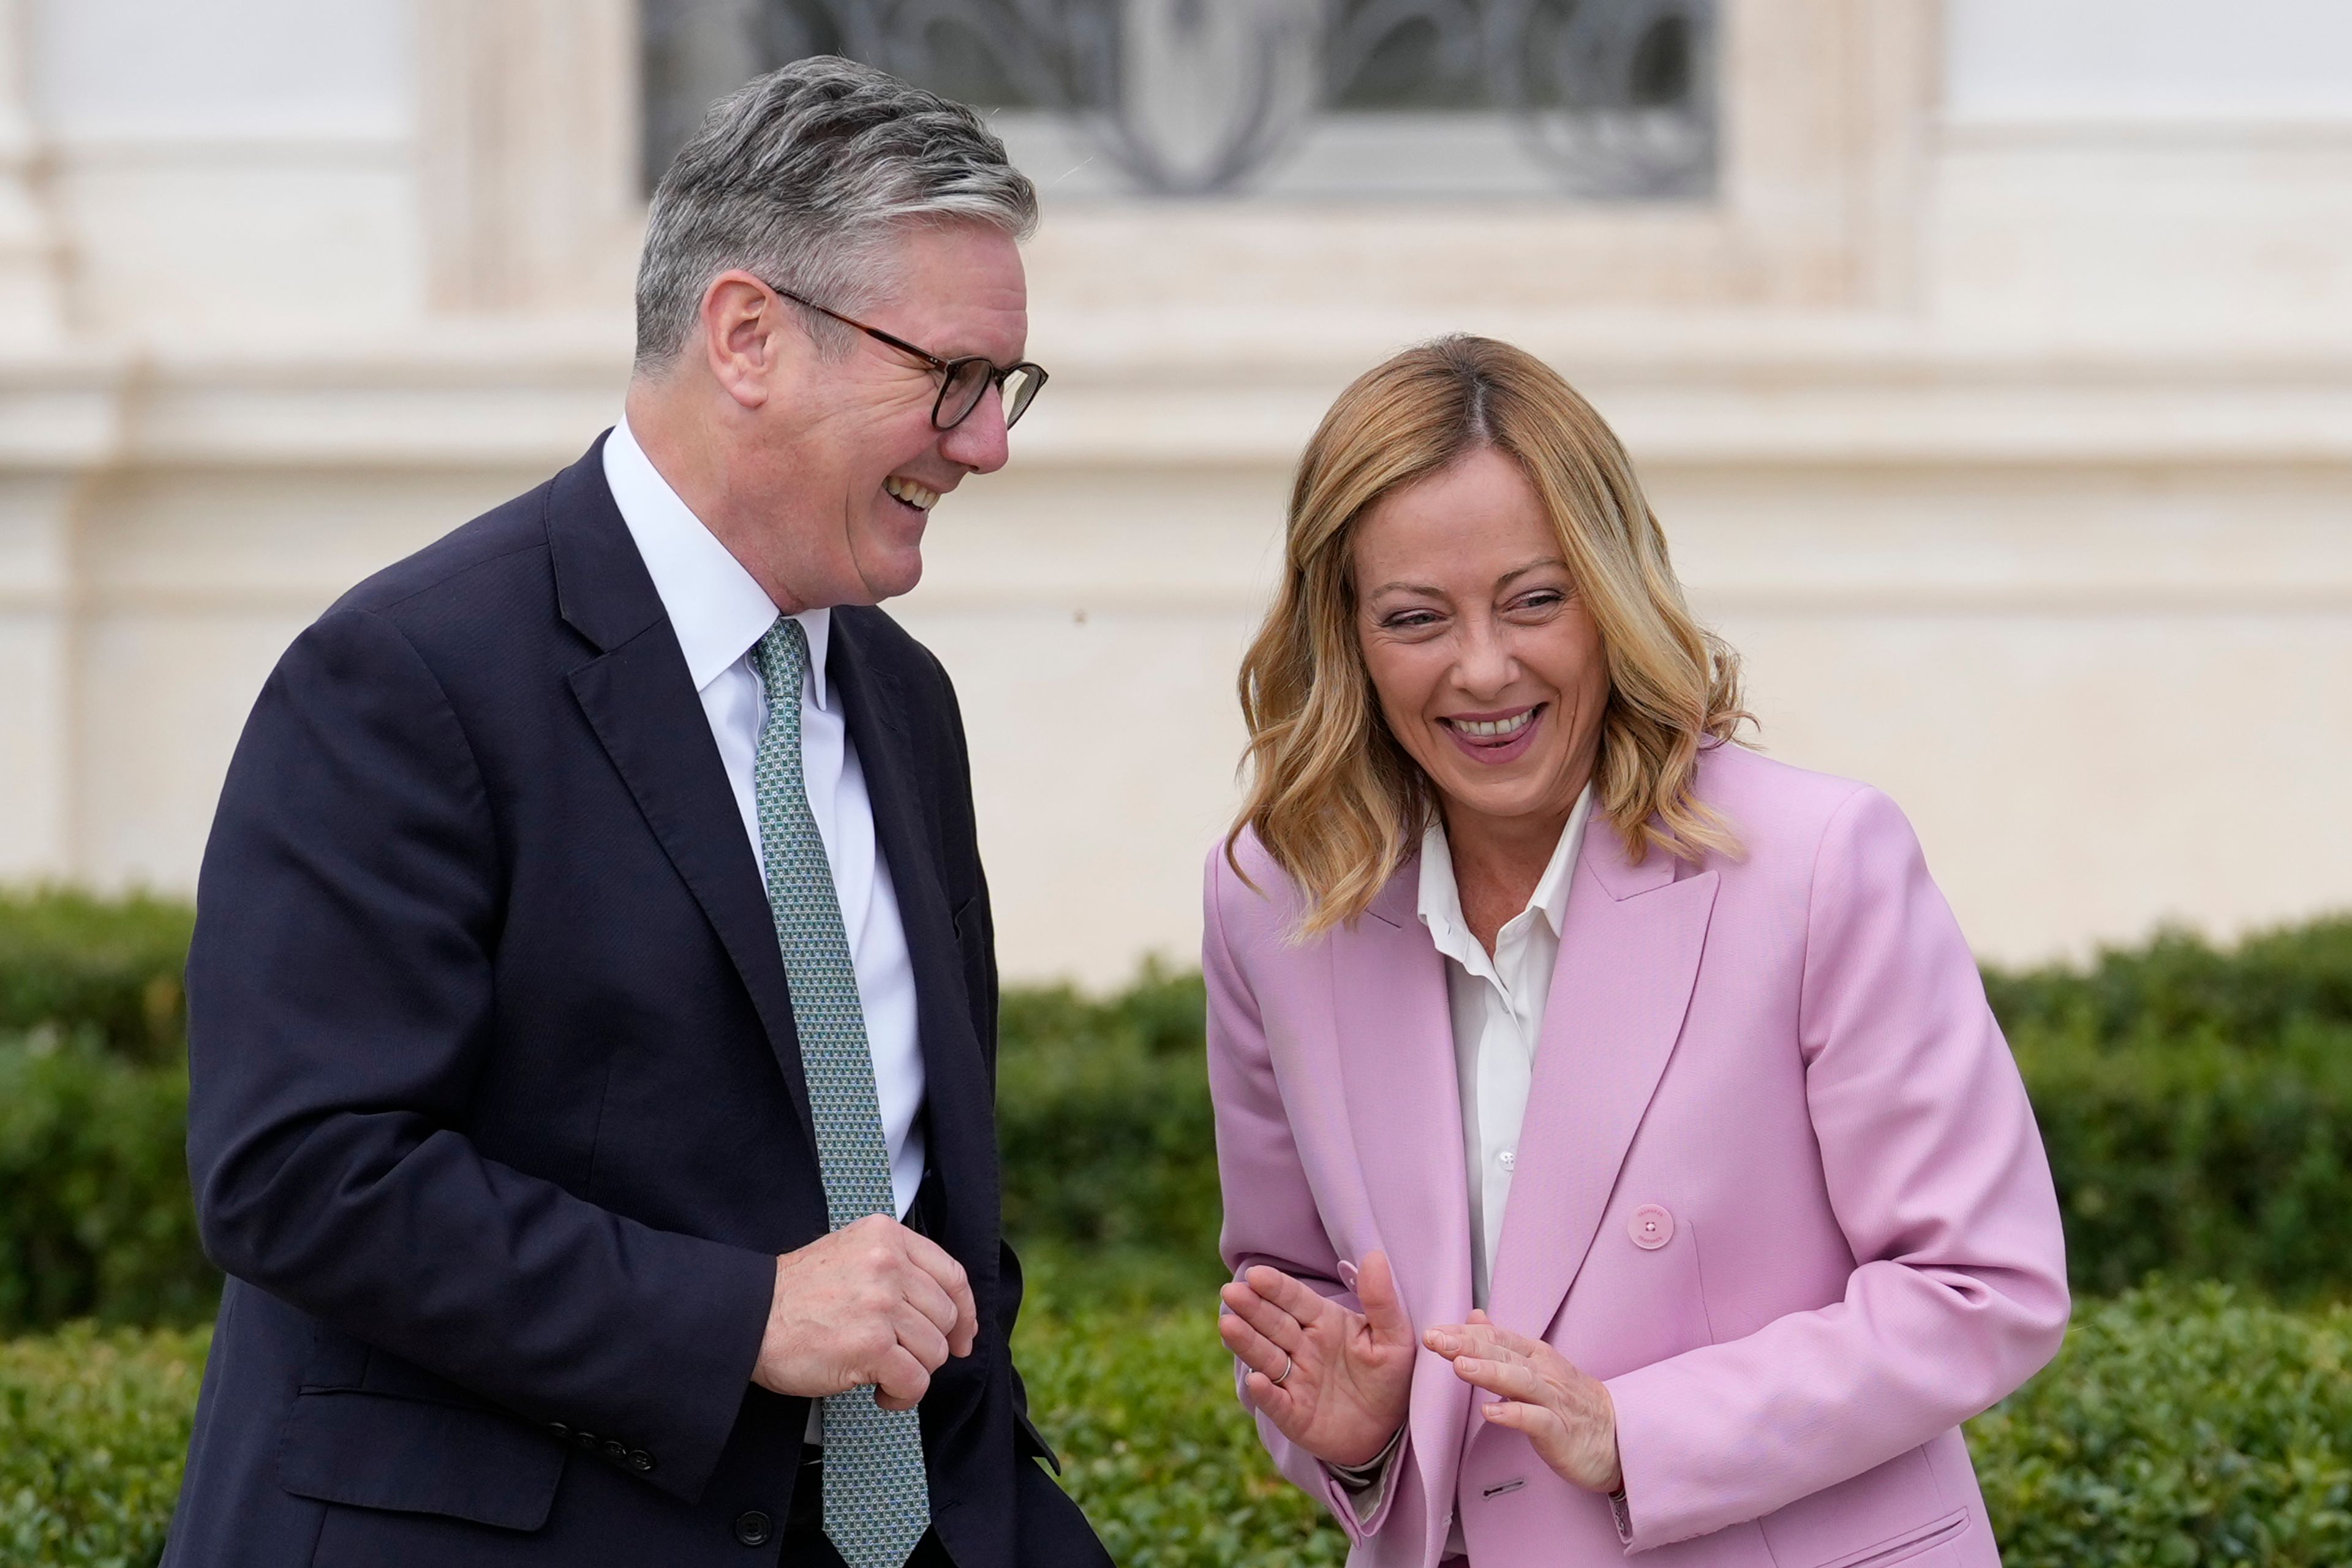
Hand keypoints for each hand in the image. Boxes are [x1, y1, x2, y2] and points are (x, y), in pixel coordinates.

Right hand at [753, 1214, 978, 1411]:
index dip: (964, 1313)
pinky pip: (915, 1381)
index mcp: (886, 1236)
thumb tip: (951, 1313)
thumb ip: (896, 1268)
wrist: (749, 1319)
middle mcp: (888, 1264)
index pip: (952, 1275)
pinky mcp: (871, 1345)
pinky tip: (880, 1392)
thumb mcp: (851, 1255)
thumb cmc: (796, 1296)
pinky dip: (902, 1396)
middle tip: (901, 1359)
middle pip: (945, 1317)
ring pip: (934, 1352)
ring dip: (912, 1372)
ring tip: (882, 1374)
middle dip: (930, 1347)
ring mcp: (881, 1304)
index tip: (963, 1336)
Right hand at [1218, 1250, 1415, 1467]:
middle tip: (1231, 1291)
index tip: (1256, 1274)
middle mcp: (1303, 1348)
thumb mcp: (1395, 1338)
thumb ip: (1382, 1300)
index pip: (1295, 1299)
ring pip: (1267, 1357)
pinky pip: (1277, 1402)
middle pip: (1273, 1323)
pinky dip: (1266, 1393)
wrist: (1389, 1430)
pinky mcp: (1294, 1415)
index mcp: (1324, 1322)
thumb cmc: (1389, 1377)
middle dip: (1252, 1308)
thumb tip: (1375, 1256)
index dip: (1276, 1287)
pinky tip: (1256, 1380)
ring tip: (1228, 1324)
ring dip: (1247, 1342)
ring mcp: (1295, 1380)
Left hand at [1425, 1311, 1621, 1493]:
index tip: (1434, 1331)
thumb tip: (1475, 1317)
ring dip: (1488, 1371)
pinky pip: (1535, 1420)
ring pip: (1518, 1380)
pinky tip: (1490, 1413)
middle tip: (1435, 1339)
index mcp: (1534, 1355)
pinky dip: (1513, 1414)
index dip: (1464, 1333)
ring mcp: (1552, 1399)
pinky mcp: (1559, 1430)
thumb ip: (1501, 1344)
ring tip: (1459, 1366)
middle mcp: (1543, 1372)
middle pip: (1502, 1353)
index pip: (1495, 1337)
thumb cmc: (1570, 1403)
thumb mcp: (1534, 1367)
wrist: (1616, 1437)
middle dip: (1466, 1344)